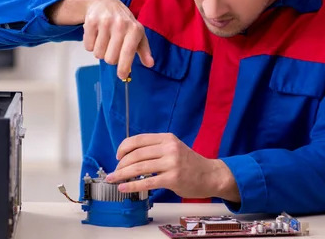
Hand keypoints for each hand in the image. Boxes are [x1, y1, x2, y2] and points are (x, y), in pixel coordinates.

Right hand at [82, 0, 153, 78]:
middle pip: (110, 58)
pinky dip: (90, 45)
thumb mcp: (137, 33)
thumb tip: (150, 64)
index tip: (121, 75)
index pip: (128, 53)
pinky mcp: (91, 22)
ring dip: (100, 51)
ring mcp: (105, 22)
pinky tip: (96, 35)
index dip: (124, 67)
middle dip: (110, 57)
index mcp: (134, 29)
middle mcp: (120, 24)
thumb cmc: (123, 22)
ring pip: (98, 54)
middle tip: (112, 47)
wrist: (104, 3)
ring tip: (104, 40)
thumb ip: (144, 50)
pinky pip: (88, 46)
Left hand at [105, 133, 239, 201]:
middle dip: (121, 164)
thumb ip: (155, 148)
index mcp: (166, 138)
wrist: (210, 175)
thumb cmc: (189, 163)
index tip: (117, 156)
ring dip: (122, 174)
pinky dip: (132, 185)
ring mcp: (171, 163)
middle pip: (136, 154)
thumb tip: (129, 156)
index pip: (138, 139)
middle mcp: (168, 148)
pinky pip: (147, 182)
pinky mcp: (173, 179)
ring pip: (139, 168)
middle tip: (114, 172)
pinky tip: (124, 188)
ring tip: (113, 179)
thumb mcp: (173, 147)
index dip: (124, 147)